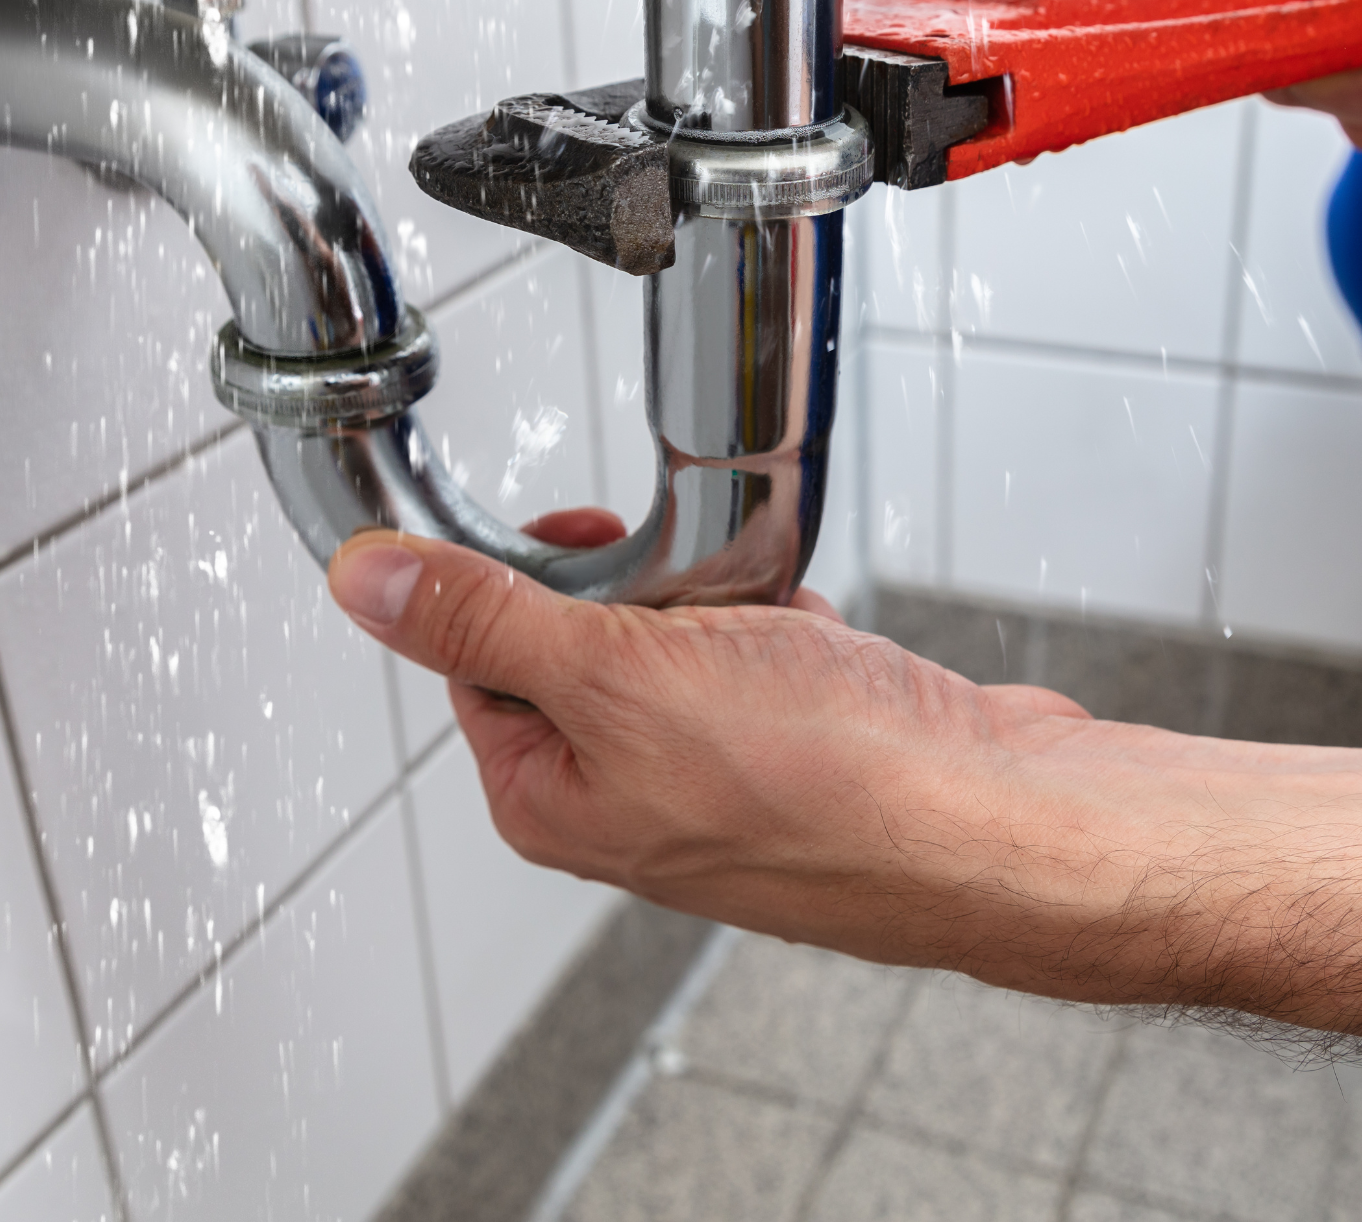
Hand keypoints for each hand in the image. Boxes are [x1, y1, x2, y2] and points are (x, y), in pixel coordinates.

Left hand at [327, 515, 1100, 968]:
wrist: (996, 823)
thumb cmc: (827, 784)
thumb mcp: (618, 677)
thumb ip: (485, 621)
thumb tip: (365, 585)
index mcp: (553, 797)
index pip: (479, 658)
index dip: (519, 581)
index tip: (575, 539)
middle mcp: (629, 797)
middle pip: (585, 638)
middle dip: (644, 589)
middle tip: (691, 588)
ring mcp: (721, 775)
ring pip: (684, 636)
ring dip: (722, 602)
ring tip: (771, 622)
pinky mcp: (801, 748)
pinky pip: (766, 652)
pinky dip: (789, 626)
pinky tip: (821, 646)